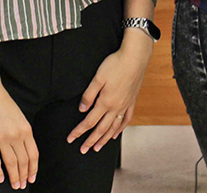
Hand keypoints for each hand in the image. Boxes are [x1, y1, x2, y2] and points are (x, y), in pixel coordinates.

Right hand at [0, 82, 37, 188]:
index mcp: (26, 129)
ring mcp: (1, 140)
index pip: (33, 154)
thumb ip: (23, 132)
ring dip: (14, 176)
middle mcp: (16, 136)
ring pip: (11, 163)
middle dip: (24, 175)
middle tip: (23, 185)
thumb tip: (25, 148)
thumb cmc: (3, 103)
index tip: (33, 177)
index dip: (34, 168)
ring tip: (15, 185)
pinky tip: (0, 179)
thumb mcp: (19, 117)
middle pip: (23, 161)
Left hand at [67, 33, 153, 153]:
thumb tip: (82, 110)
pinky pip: (126, 119)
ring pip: (114, 128)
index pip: (89, 122)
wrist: (135, 57)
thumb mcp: (97, 78)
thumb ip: (89, 95)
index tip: (70, 139)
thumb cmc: (115, 65)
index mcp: (105, 102)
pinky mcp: (132, 101)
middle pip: (101, 129)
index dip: (78, 132)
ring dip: (105, 139)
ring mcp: (125, 105)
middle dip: (90, 141)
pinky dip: (120, 129)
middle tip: (83, 150)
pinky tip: (116, 134)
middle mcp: (116, 107)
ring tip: (98, 148)